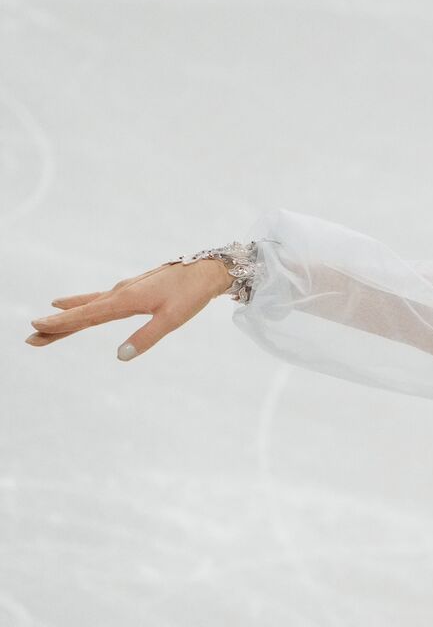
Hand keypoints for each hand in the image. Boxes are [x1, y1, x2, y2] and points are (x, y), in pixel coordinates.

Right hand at [25, 258, 233, 359]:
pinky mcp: (133, 290)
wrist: (207, 270)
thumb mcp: (172, 319)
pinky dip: (83, 305)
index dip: (62, 324)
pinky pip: (100, 300)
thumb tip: (121, 357)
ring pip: (89, 306)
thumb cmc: (191, 294)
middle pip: (82, 313)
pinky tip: (75, 305)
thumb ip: (147, 338)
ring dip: (67, 317)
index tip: (37, 328)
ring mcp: (125, 290)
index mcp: (125, 300)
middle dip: (57, 326)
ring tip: (45, 324)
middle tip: (30, 339)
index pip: (87, 316)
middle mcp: (120, 293)